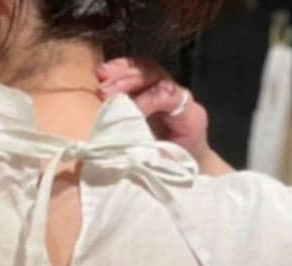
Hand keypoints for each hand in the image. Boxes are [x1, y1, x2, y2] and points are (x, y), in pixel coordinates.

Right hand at [96, 58, 210, 166]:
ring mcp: (168, 91)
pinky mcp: (154, 90)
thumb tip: (124, 145)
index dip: (148, 100)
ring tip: (101, 76)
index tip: (129, 112)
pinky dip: (120, 71)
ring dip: (122, 71)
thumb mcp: (166, 166)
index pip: (170, 96)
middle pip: (157, 76)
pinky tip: (102, 74)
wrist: (189, 165)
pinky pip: (138, 73)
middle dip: (130, 80)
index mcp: (190, 117)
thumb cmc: (175, 169)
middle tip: (105, 90)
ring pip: (147, 70)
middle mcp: (181, 98)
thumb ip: (151, 153)